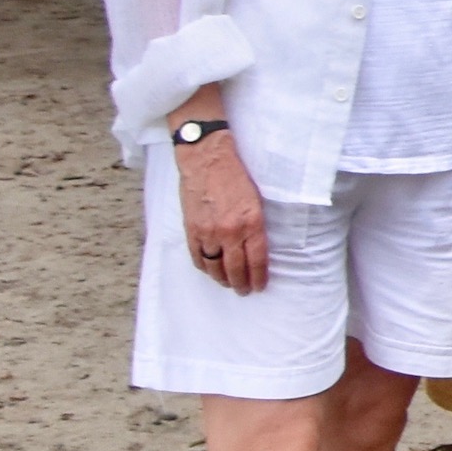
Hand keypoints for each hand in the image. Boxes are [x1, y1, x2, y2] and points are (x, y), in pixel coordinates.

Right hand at [176, 131, 270, 294]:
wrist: (207, 159)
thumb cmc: (236, 176)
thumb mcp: (257, 200)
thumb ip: (256, 225)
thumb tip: (256, 247)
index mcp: (251, 223)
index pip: (257, 260)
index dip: (258, 277)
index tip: (260, 286)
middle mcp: (229, 231)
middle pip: (236, 268)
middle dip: (241, 283)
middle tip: (245, 291)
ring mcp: (208, 232)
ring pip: (214, 266)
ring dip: (222, 279)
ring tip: (228, 284)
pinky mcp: (191, 229)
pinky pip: (197, 257)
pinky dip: (204, 267)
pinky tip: (210, 270)